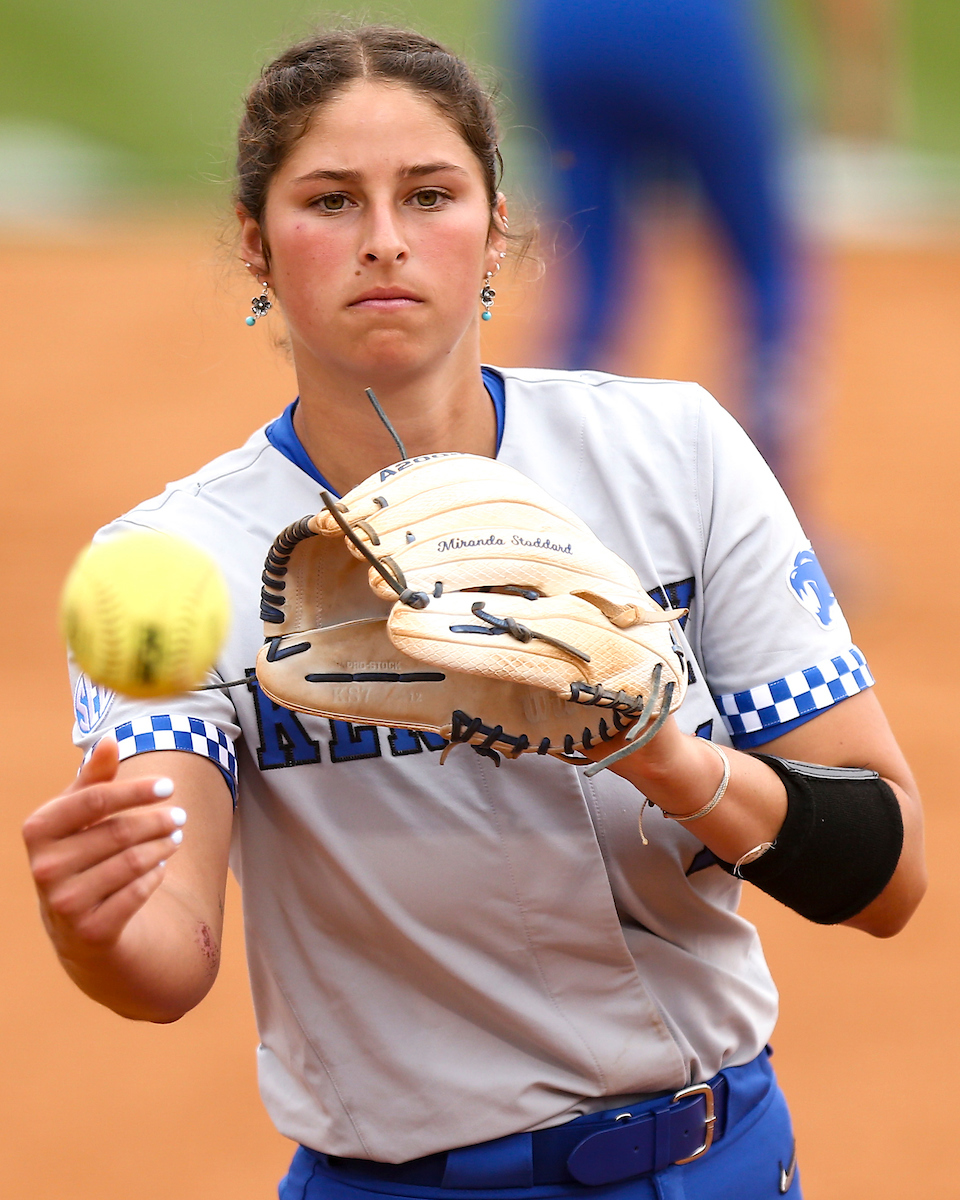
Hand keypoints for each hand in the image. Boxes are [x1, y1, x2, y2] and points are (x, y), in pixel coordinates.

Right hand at [23, 736, 186, 960]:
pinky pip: (137, 894)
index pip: (94, 800)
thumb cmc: (81, 856)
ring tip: (175, 837)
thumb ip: (94, 779)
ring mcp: (64, 903)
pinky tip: (162, 867)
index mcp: (38, 830)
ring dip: (162, 846)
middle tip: (180, 816)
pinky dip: (156, 876)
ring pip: (132, 862)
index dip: (135, 790)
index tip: (168, 786)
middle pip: (118, 831)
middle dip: (157, 821)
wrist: (77, 928)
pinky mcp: (90, 931)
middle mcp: (44, 867)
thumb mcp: (80, 817)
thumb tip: (110, 739)